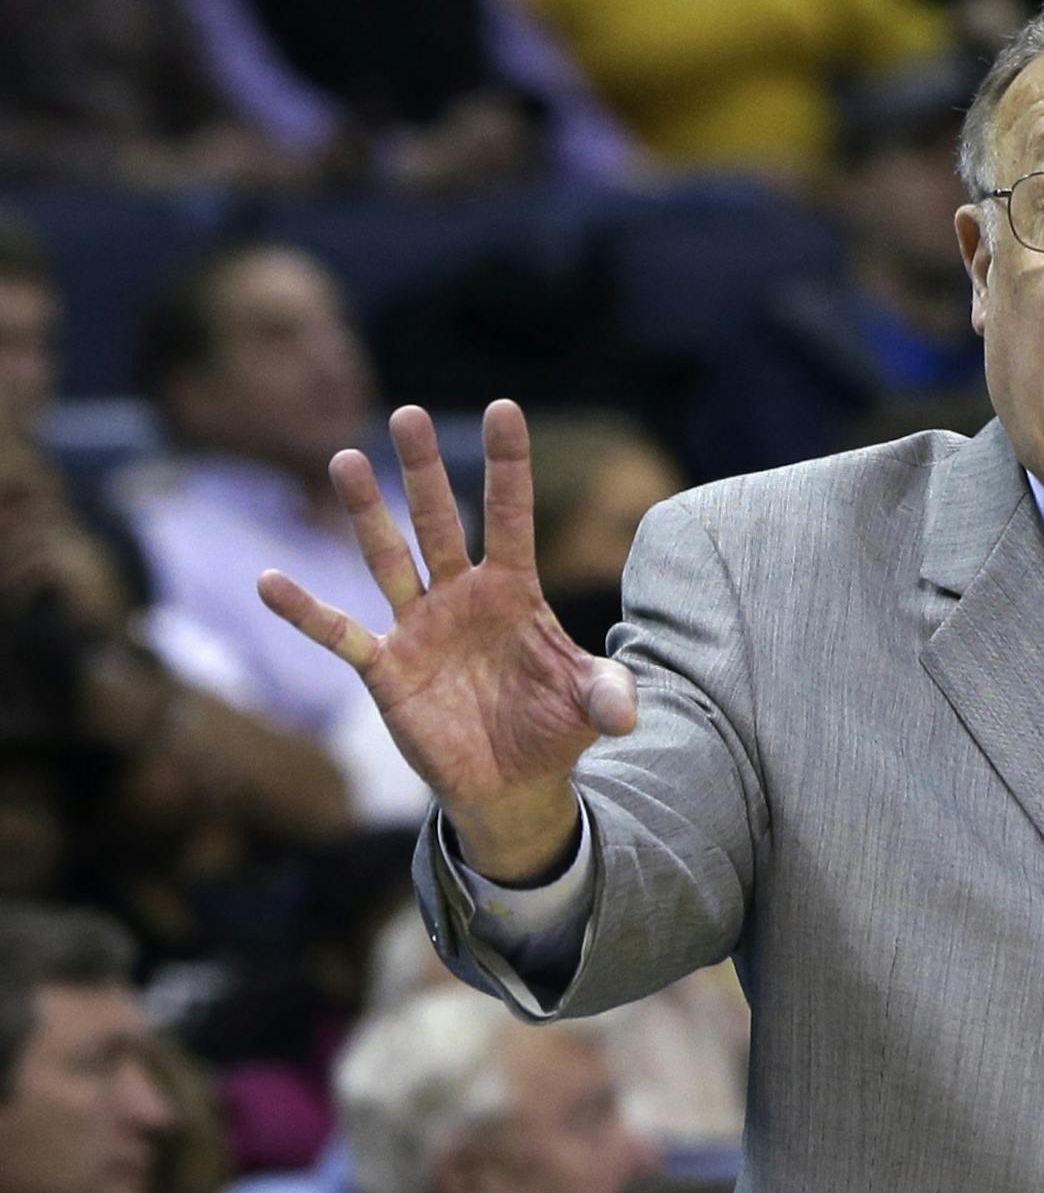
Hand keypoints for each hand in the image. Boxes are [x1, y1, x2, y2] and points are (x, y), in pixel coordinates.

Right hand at [258, 401, 635, 877]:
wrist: (514, 784)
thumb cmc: (553, 727)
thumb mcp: (592, 705)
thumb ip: (610, 694)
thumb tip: (625, 713)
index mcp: (513, 592)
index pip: (510, 516)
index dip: (508, 466)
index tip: (505, 408)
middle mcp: (461, 598)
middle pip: (440, 522)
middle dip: (425, 471)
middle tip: (408, 414)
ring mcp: (419, 629)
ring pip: (388, 558)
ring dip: (368, 513)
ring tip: (347, 458)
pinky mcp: (387, 670)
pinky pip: (340, 634)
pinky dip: (305, 611)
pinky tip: (269, 579)